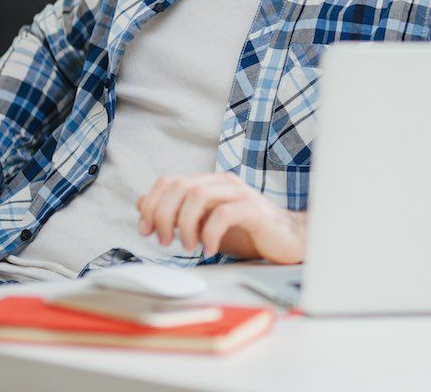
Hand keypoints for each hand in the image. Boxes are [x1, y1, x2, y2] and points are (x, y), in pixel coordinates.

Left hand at [136, 172, 305, 264]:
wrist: (287, 240)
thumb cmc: (247, 232)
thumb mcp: (203, 224)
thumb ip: (176, 213)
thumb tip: (143, 203)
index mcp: (209, 184)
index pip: (170, 181)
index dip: (152, 204)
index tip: (146, 230)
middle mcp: (223, 183)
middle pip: (181, 186)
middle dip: (164, 215)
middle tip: (165, 241)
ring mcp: (240, 194)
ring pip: (199, 195)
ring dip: (185, 224)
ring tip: (187, 246)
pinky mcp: (254, 210)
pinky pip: (224, 214)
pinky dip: (209, 234)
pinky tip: (209, 250)